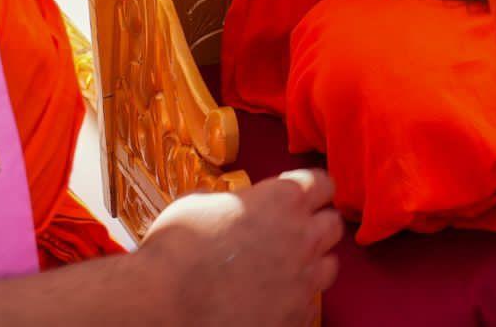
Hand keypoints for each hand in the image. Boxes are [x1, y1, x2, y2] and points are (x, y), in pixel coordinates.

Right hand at [138, 169, 341, 326]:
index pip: (321, 183)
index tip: (302, 196)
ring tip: (286, 271)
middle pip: (333, 224)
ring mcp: (302, 279)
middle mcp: (302, 236)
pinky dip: (296, 302)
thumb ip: (230, 201)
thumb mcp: (198, 204)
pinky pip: (310, 305)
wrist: (162, 304)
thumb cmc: (173, 252)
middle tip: (294, 234)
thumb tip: (230, 206)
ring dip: (312, 265)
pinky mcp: (295, 315)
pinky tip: (274, 302)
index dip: (311, 189)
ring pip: (330, 266)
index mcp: (282, 199)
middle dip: (316, 225)